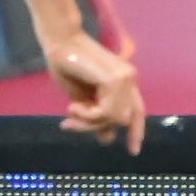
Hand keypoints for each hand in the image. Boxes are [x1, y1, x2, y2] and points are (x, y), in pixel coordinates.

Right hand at [43, 29, 147, 153]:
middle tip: (68, 125)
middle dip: (95, 127)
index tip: (133, 151)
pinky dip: (87, 115)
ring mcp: (125, 77)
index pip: (137, 111)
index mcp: (124, 81)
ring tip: (69, 112)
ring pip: (115, 119)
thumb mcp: (82, 99)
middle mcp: (129, 78)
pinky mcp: (115, 79)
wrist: (58, 43)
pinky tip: (72, 107)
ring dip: (88, 122)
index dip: (136, 131)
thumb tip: (108, 139)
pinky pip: (106, 112)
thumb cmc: (66, 66)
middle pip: (123, 119)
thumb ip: (96, 115)